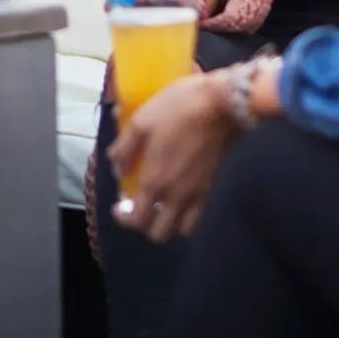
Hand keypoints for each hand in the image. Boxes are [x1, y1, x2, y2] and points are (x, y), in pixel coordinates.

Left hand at [108, 71, 238, 242]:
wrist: (221, 104)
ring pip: (181, 229)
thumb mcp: (141, 121)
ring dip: (168, 223)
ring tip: (161, 204)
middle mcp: (176, 196)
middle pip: (159, 233)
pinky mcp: (212, 187)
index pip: (136, 220)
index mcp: (154, 181)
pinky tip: (180, 197)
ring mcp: (197, 194)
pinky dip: (186, 215)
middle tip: (140, 206)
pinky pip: (198, 216)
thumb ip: (125, 148)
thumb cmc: (177, 109)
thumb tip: (117, 167)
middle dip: (145, 225)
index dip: (123, 218)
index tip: (119, 206)